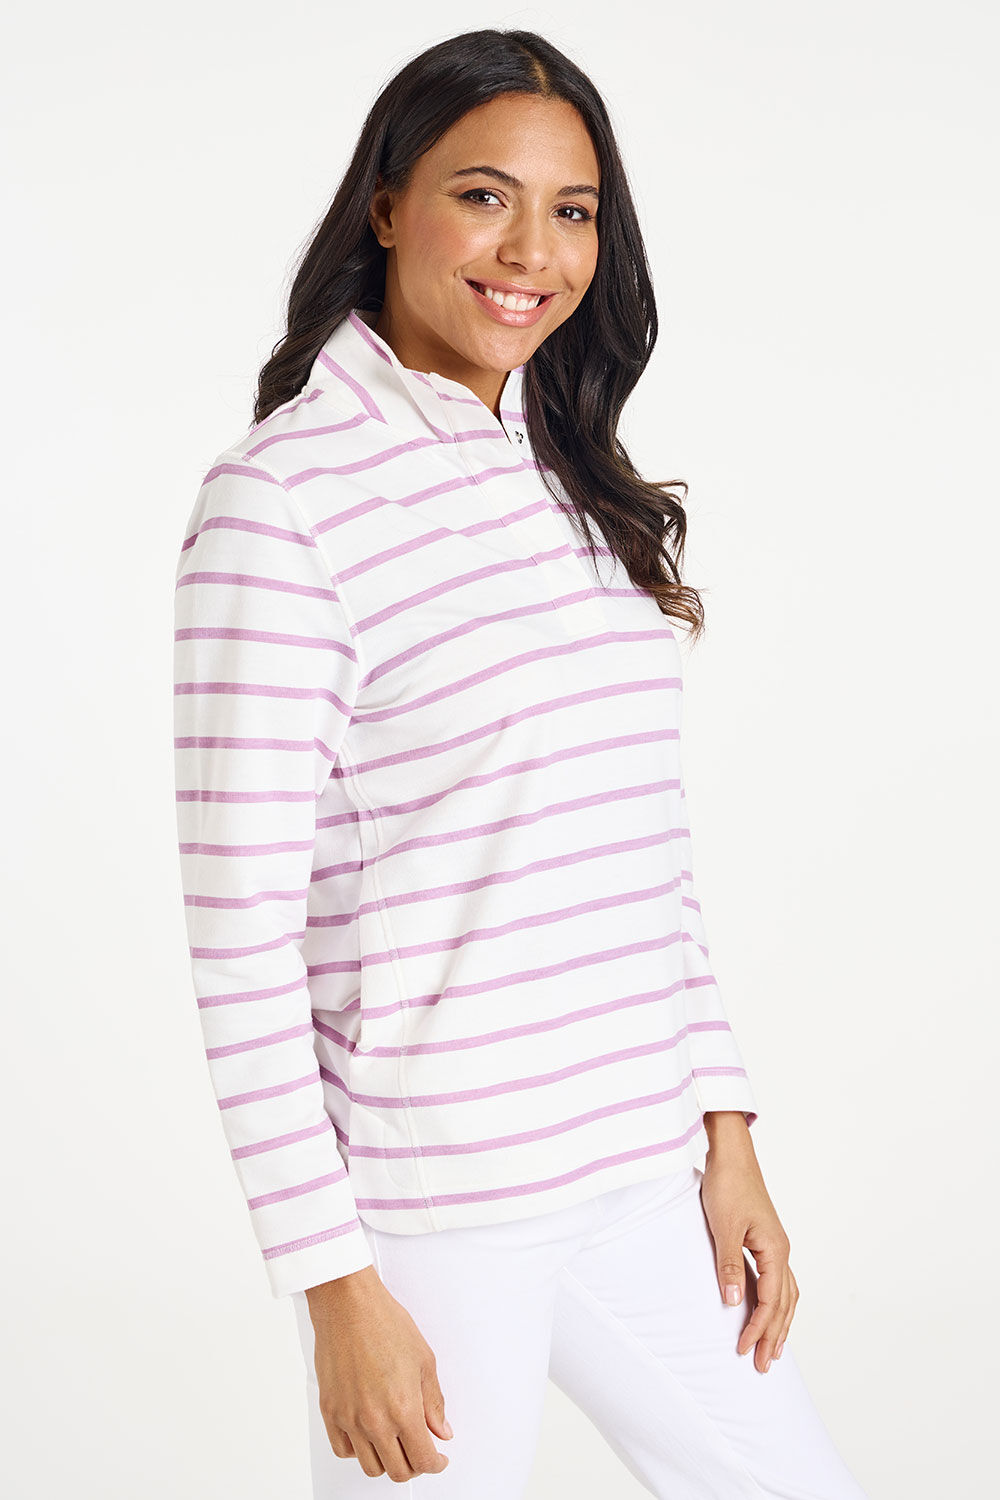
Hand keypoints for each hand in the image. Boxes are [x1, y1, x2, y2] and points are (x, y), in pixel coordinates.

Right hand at [304, 1265, 453, 1480]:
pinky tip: (368, 1435)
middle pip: (397, 1470)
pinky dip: (358, 1450)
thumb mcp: (424, 1360)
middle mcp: (374, 1420)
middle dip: (414, 1465)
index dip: (436, 1465)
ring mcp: (349, 1419)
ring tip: (395, 1443)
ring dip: (387, 1461)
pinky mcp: (330, 1411)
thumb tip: (441, 1429)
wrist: (348, 1305)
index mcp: (403, 1409)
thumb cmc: (384, 1323)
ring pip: (370, 1466)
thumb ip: (434, 1402)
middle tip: (420, 1450)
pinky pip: (343, 1450)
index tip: (438, 1458)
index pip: (423, 1460)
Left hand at [699, 1113, 798, 1372]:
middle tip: (764, 1366)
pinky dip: (774, 1300)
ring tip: (773, 1348)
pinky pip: (776, 1279)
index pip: (770, 1302)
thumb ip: (729, 1266)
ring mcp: (775, 1245)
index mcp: (775, 1250)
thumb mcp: (724, 1227)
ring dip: (779, 1321)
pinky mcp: (764, 1239)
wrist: (731, 1154)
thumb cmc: (728, 1185)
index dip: (758, 1329)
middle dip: (774, 1335)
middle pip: (784, 1303)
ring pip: (785, 1293)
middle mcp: (781, 1250)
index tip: (744, 1351)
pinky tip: (764, 1308)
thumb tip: (732, 1303)